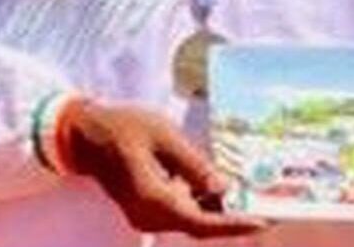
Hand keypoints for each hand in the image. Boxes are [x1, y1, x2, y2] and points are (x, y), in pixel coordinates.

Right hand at [61, 101, 266, 238]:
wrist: (87, 135)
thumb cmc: (124, 128)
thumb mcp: (164, 135)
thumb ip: (193, 164)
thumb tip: (223, 189)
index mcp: (152, 198)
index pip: (200, 222)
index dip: (233, 224)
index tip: (262, 221)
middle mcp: (149, 215)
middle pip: (199, 224)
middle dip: (232, 215)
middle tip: (266, 204)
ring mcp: (146, 215)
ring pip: (192, 219)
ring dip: (219, 208)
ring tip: (248, 191)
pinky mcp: (148, 210)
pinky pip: (182, 211)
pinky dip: (203, 201)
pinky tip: (220, 183)